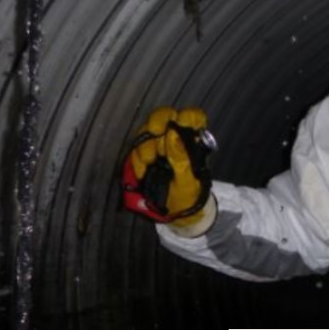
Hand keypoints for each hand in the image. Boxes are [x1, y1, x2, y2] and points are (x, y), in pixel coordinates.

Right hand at [122, 106, 210, 226]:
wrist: (175, 214)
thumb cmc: (188, 196)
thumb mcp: (188, 180)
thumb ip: (182, 158)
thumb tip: (173, 134)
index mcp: (192, 141)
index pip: (192, 117)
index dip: (185, 116)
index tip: (174, 125)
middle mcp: (175, 138)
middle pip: (164, 116)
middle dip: (156, 122)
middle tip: (153, 133)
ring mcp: (158, 145)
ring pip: (146, 132)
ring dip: (145, 147)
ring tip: (148, 165)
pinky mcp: (144, 155)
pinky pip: (135, 150)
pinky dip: (136, 160)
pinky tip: (141, 172)